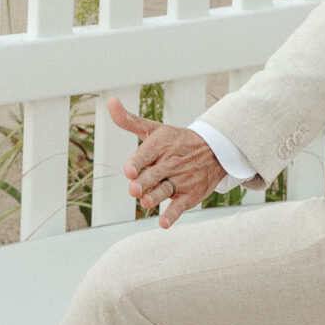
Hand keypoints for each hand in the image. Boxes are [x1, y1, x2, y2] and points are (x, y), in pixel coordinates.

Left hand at [106, 98, 225, 228]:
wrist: (215, 151)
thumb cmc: (176, 141)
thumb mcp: (154, 129)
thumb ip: (129, 120)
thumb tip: (110, 101)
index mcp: (159, 146)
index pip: (144, 155)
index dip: (136, 164)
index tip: (129, 170)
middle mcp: (170, 163)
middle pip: (152, 176)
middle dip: (143, 183)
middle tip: (134, 189)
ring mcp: (181, 180)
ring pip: (165, 190)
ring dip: (155, 197)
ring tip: (146, 202)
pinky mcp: (190, 195)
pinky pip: (179, 207)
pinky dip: (172, 215)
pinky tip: (163, 223)